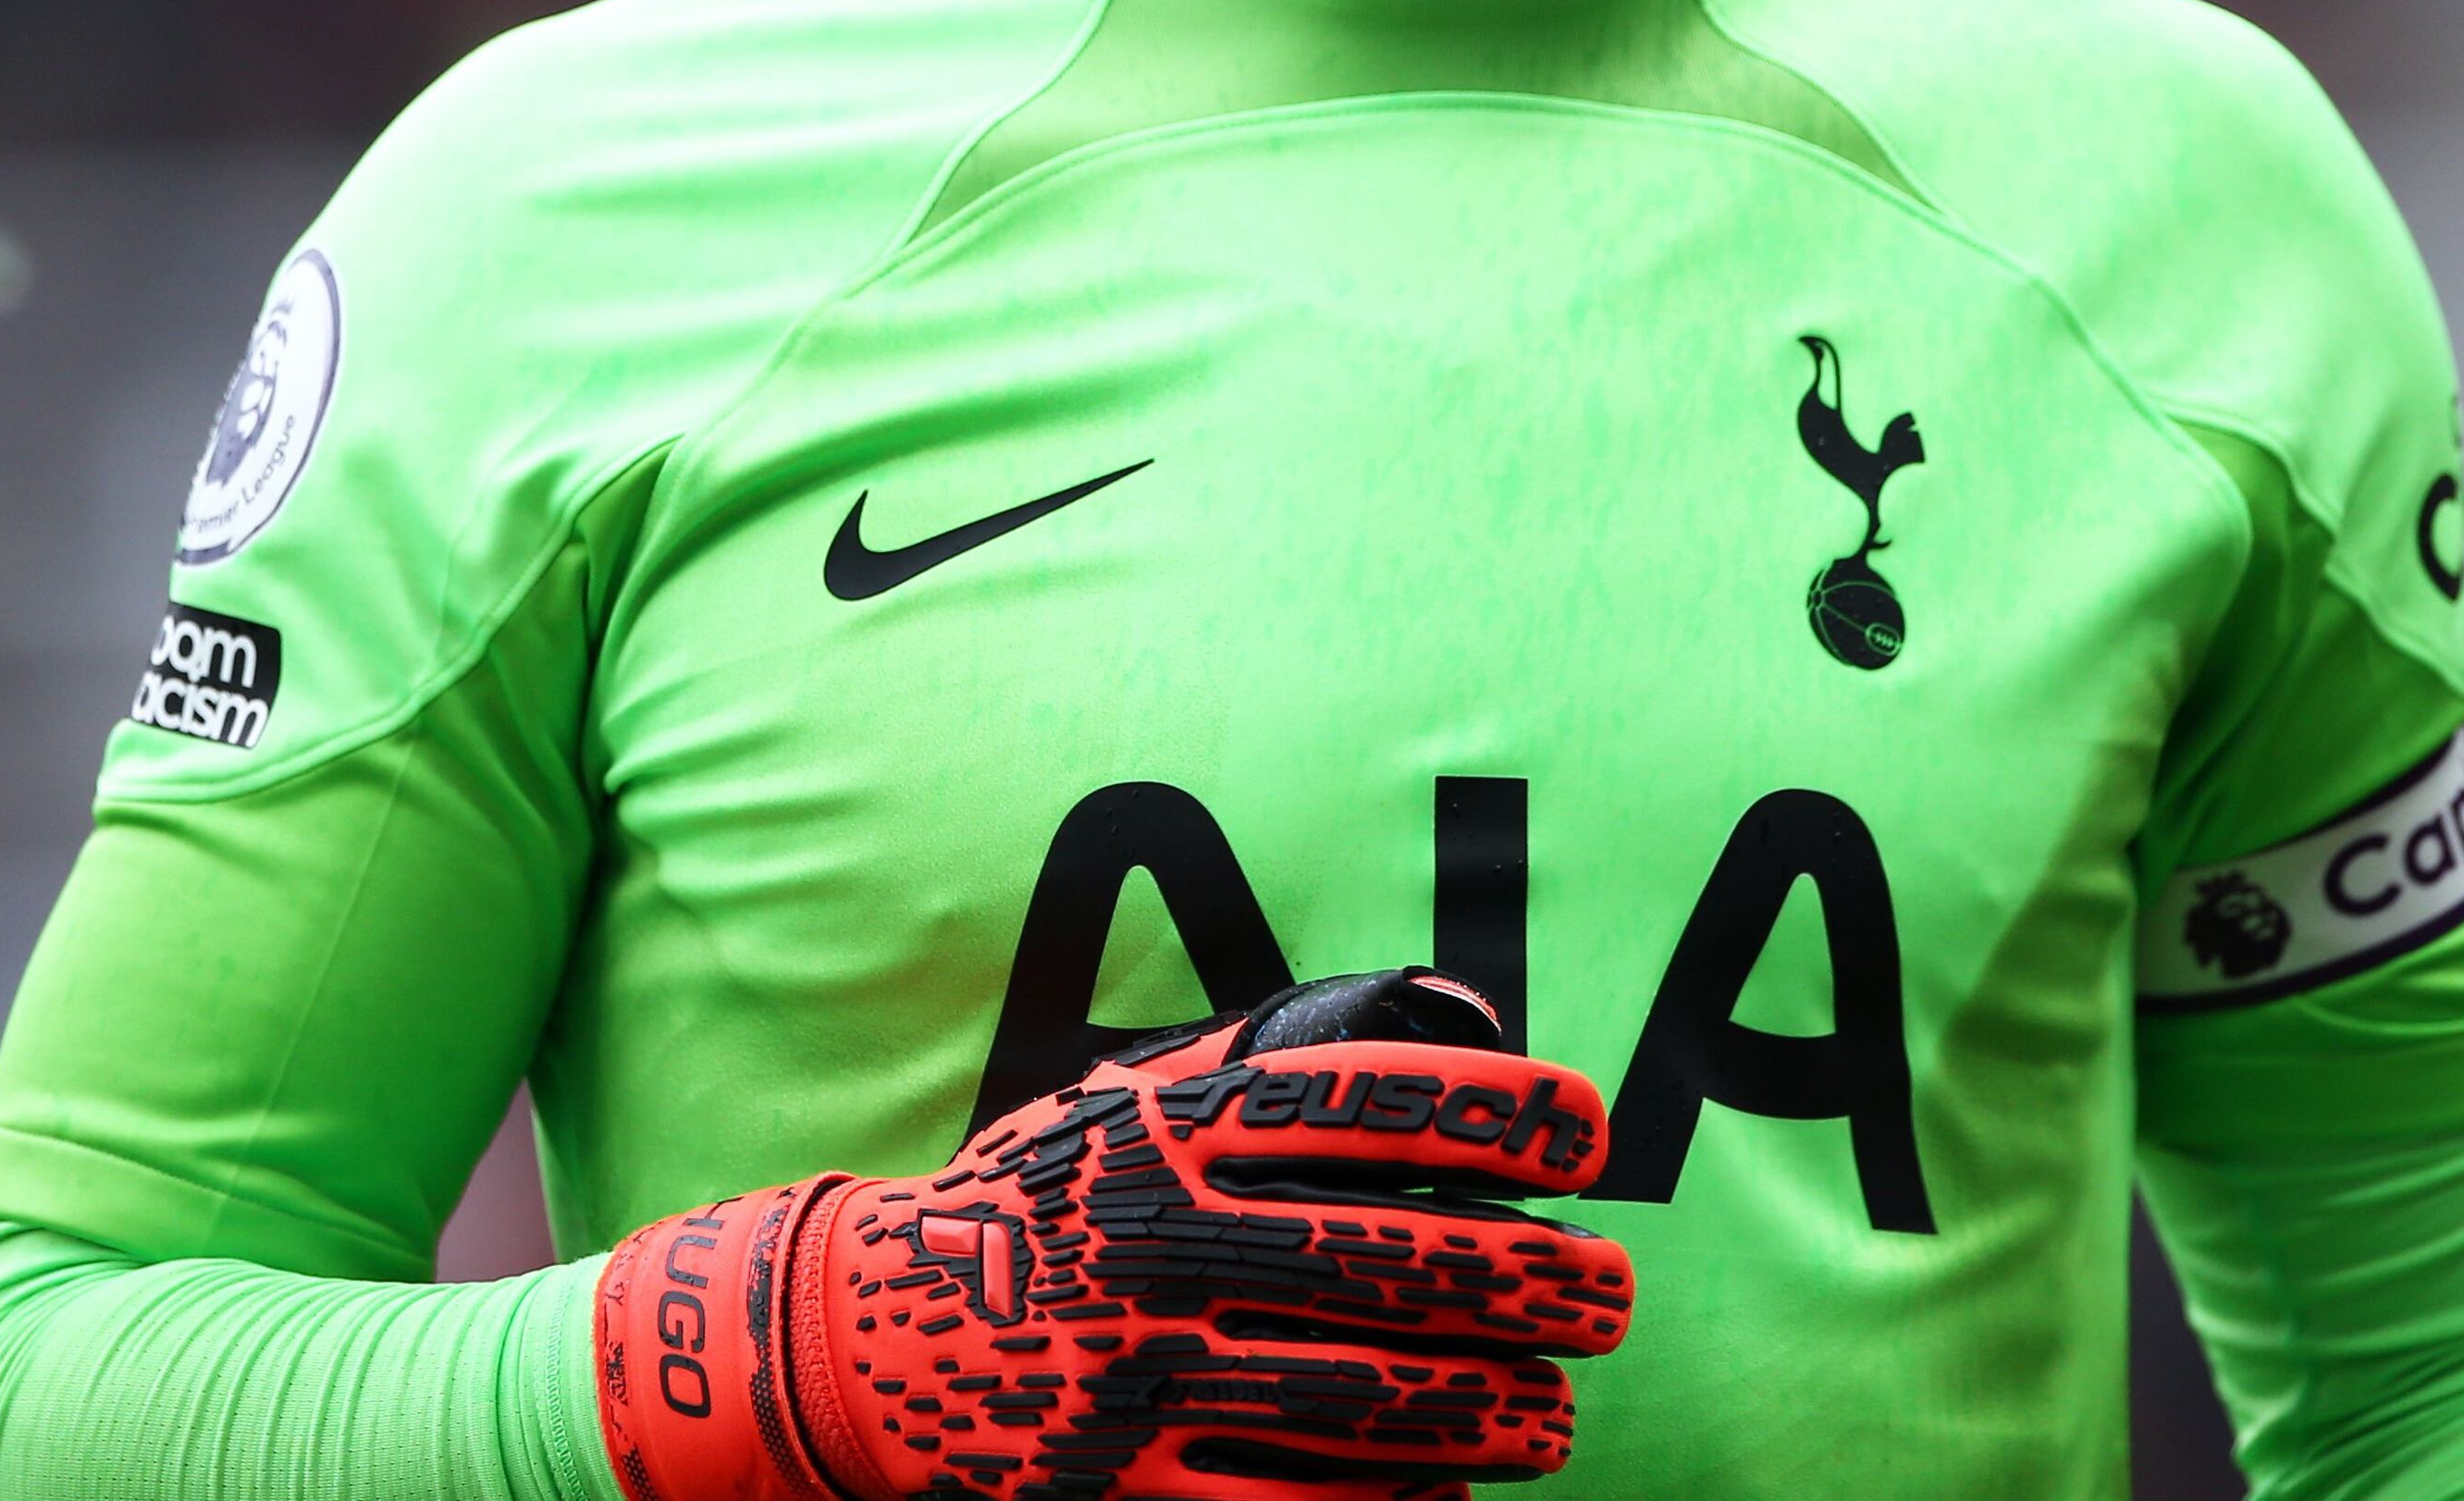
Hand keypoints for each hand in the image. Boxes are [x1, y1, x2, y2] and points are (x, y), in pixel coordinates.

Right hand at [594, 969, 1634, 1500]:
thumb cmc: (1027, 1204)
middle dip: (1536, 1283)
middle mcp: (1156, 1243)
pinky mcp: (1119, 1493)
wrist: (850, 1342)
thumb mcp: (1123, 1100)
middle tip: (1613, 1297)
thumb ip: (1264, 1058)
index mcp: (1164, 1133)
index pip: (1364, 1100)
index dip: (1495, 1110)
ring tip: (1555, 1414)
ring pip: (1370, 1402)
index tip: (1589, 1130)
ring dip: (1496, 1411)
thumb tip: (1456, 1010)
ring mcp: (1137, 1376)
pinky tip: (1453, 1493)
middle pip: (1394, 1262)